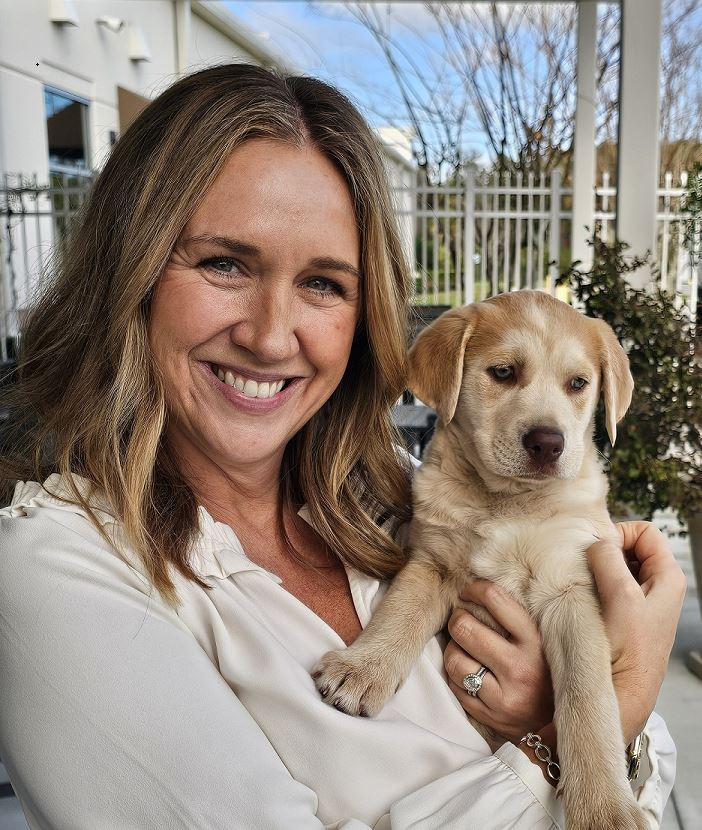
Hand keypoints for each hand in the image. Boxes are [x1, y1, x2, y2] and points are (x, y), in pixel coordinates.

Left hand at [444, 580, 553, 743]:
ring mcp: (502, 696)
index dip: (474, 589)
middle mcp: (519, 668)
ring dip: (453, 649)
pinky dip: (456, 675)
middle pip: (464, 628)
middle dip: (457, 619)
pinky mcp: (488, 716)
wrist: (557, 729)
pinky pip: (455, 686)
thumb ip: (520, 618)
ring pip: (454, 659)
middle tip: (461, 620)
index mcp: (536, 643)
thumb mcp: (544, 643)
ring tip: (463, 648)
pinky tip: (468, 672)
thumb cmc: (547, 674)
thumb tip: (484, 587)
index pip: (495, 599)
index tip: (468, 591)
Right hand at [587, 521, 685, 743]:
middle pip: (629, 547)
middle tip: (586, 568)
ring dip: (596, 570)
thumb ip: (608, 559)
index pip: (644, 531)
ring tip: (584, 586)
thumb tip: (595, 542)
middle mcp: (658, 586)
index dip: (619, 534)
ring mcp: (642, 600)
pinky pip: (608, 586)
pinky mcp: (626, 614)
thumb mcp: (621, 596)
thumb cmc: (627, 650)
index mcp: (668, 576)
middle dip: (605, 553)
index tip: (598, 551)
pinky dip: (593, 586)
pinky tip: (584, 600)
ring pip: (616, 566)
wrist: (621, 692)